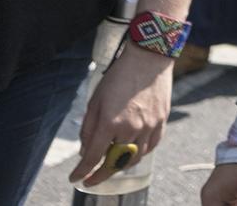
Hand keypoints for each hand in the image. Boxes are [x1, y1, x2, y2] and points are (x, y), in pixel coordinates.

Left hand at [71, 47, 170, 185]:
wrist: (149, 59)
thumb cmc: (119, 77)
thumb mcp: (95, 101)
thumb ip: (88, 129)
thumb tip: (86, 151)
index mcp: (109, 122)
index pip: (93, 157)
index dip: (82, 171)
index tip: (75, 178)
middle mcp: (130, 128)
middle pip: (115, 163)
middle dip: (101, 174)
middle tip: (92, 178)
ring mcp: (149, 126)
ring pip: (134, 157)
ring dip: (121, 165)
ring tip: (112, 164)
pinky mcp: (162, 121)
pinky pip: (151, 146)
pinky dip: (140, 153)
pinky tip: (133, 151)